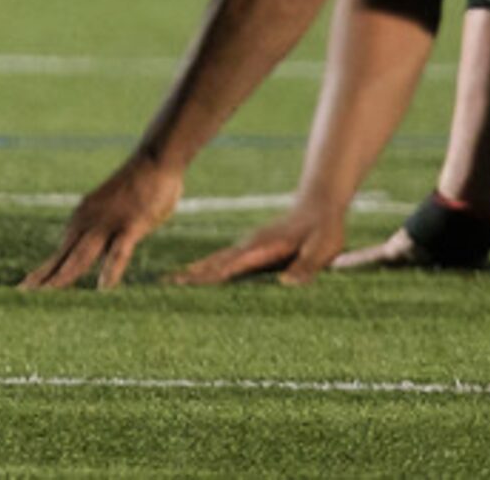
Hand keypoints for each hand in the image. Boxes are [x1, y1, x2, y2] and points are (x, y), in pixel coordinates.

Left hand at [20, 154, 180, 289]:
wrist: (152, 161)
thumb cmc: (135, 189)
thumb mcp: (110, 213)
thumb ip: (104, 234)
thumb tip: (103, 255)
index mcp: (81, 222)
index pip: (58, 255)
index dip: (41, 274)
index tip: (23, 290)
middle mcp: (87, 223)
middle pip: (62, 258)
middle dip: (43, 280)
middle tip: (22, 298)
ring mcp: (107, 224)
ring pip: (82, 256)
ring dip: (65, 276)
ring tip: (49, 295)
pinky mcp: (131, 225)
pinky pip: (119, 251)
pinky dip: (111, 269)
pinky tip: (103, 288)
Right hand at [170, 204, 344, 286]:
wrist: (319, 204)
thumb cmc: (324, 229)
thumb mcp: (322, 249)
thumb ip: (306, 267)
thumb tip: (286, 284)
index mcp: (262, 248)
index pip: (229, 265)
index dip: (206, 276)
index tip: (183, 282)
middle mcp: (249, 246)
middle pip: (214, 262)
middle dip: (191, 274)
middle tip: (166, 284)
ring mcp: (249, 247)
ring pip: (217, 260)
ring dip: (196, 271)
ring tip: (174, 281)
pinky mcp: (253, 249)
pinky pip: (226, 260)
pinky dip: (209, 267)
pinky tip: (202, 273)